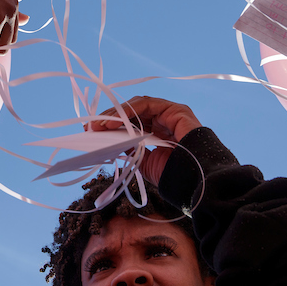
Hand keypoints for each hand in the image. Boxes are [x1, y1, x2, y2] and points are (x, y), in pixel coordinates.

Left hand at [88, 96, 202, 183]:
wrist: (195, 180)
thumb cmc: (173, 175)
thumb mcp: (144, 162)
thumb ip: (130, 150)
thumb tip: (111, 144)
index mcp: (157, 134)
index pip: (130, 123)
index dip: (111, 125)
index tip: (91, 131)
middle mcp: (163, 121)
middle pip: (132, 113)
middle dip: (110, 118)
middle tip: (91, 127)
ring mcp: (169, 113)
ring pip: (137, 106)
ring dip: (116, 114)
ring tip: (100, 125)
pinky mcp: (175, 109)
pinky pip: (147, 104)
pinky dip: (129, 111)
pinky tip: (115, 121)